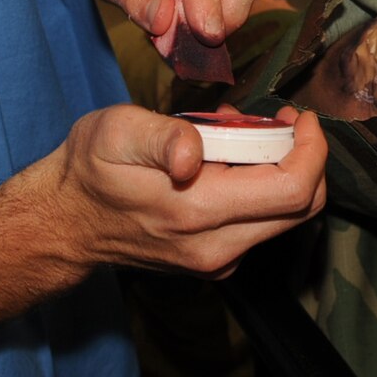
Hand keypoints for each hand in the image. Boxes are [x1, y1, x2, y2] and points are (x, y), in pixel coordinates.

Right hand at [46, 104, 326, 278]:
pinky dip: (259, 186)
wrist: (64, 222)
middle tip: (276, 119)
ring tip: (239, 132)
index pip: (293, 191)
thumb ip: (162, 137)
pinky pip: (261, 223)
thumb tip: (192, 153)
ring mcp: (217, 261)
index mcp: (198, 213)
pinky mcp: (214, 261)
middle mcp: (216, 248)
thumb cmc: (90, 168)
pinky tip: (226, 159)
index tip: (299, 115)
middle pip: (301, 208)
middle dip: (302, 156)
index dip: (312, 149)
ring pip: (284, 216)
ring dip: (279, 169)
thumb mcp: (116, 133)